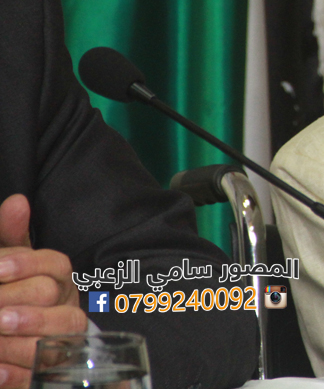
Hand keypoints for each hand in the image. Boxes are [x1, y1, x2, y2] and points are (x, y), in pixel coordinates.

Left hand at [0, 195, 85, 388]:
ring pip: (60, 333)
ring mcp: (64, 336)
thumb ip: (10, 235)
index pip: (54, 264)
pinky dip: (22, 373)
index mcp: (56, 275)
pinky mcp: (54, 368)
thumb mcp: (8, 263)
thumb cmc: (10, 292)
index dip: (26, 265)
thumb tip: (16, 202)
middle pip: (55, 297)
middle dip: (22, 303)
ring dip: (25, 337)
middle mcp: (66, 303)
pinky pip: (46, 371)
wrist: (8, 333)